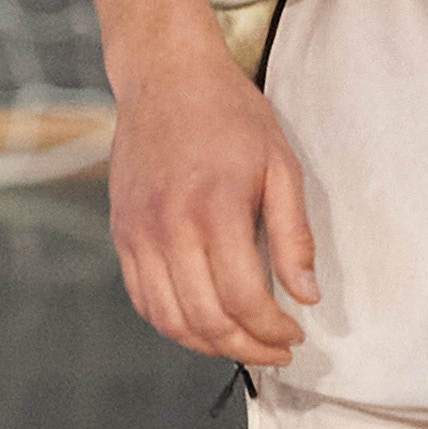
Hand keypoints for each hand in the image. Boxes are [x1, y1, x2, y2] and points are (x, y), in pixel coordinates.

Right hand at [106, 53, 317, 367]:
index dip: (272, 330)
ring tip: (243, 344)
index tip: (295, 334)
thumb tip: (305, 296)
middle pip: (206, 319)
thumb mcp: (280, 165)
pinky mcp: (122, 234)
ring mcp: (138, 234)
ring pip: (170, 320)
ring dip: (209, 346)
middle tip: (277, 350)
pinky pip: (144, 300)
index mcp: (214, 208)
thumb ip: (293, 235)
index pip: (243, 298)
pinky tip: (205, 323)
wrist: (166, 78)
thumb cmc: (230, 116)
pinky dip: (174, 324)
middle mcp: (168, 227)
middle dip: (247, 348)